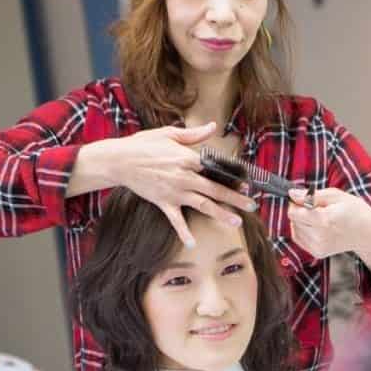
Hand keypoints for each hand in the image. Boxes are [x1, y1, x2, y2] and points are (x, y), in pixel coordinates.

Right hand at [81, 123, 257, 245]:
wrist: (119, 160)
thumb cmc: (143, 144)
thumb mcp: (169, 134)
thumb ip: (194, 134)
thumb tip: (213, 126)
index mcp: (188, 158)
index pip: (216, 169)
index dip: (233, 176)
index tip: (247, 184)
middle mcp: (184, 177)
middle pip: (215, 190)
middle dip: (235, 199)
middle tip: (252, 205)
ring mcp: (174, 191)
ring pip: (203, 205)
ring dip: (221, 214)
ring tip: (236, 222)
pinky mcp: (163, 203)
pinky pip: (176, 220)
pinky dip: (183, 232)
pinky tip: (192, 244)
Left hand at [287, 187, 370, 258]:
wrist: (367, 233)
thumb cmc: (354, 211)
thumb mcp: (336, 195)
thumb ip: (311, 195)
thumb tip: (291, 193)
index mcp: (325, 220)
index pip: (293, 213)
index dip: (296, 203)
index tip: (305, 199)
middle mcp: (320, 236)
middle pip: (293, 220)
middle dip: (300, 212)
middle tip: (317, 208)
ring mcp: (318, 247)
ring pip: (294, 229)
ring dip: (301, 221)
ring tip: (319, 218)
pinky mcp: (318, 253)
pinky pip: (299, 238)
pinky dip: (303, 230)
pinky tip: (316, 226)